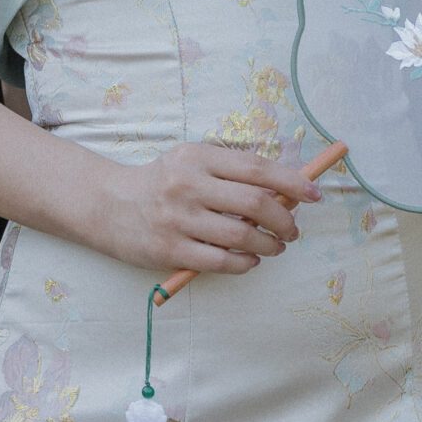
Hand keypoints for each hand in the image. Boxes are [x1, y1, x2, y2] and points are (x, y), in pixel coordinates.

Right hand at [92, 142, 325, 277]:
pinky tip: (251, 260)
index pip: (256, 168)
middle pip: (254, 204)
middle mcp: (188, 185)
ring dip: (269, 244)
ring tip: (276, 246)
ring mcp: (179, 219)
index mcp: (197, 157)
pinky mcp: (171, 250)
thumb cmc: (161, 182)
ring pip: (242, 237)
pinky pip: (222, 262)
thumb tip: (283, 190)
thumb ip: (230, 171)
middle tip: (293, 230)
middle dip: (284, 220)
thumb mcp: (190, 161)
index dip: (291, 182)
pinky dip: (246, 264)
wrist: (108, 205)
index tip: (313, 194)